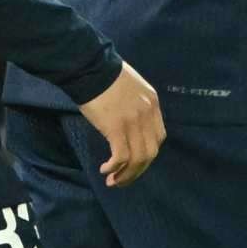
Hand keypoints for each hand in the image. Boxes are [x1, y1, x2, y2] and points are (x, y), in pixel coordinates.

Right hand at [76, 61, 165, 187]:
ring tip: (113, 181)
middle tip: (123, 178)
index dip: (148, 153)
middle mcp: (147, 115)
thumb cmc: (103, 72)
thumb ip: (135, 103)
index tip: (134, 161)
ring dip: (126, 174)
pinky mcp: (116, 128)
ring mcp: (133, 122)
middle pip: (150, 152)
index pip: (158, 137)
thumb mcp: (130, 86)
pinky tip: (105, 169)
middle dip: (138, 170)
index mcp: (152, 103)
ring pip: (138, 159)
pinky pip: (121, 156)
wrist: (89, 66)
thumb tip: (128, 120)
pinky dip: (115, 167)